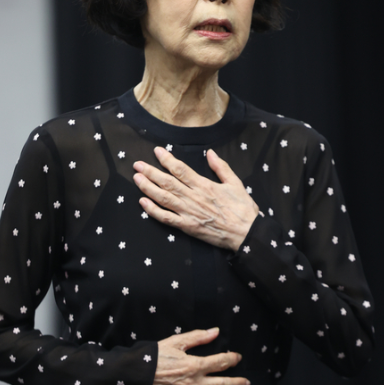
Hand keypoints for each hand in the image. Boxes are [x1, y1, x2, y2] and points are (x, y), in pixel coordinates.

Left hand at [133, 147, 258, 251]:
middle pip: (167, 182)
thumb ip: (221, 167)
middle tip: (137, 164)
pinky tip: (143, 203)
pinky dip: (153, 211)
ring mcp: (188, 212)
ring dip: (148, 188)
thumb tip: (210, 153)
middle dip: (150, 172)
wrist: (246, 233)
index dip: (167, 159)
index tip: (156, 151)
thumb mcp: (235, 183)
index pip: (180, 169)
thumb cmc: (242, 209)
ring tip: (136, 179)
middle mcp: (193, 197)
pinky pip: (166, 218)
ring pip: (164, 198)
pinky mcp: (187, 226)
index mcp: (204, 185)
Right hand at [151, 327, 249, 384]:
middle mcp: (195, 383)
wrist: (136, 376)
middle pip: (224, 384)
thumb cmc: (156, 357)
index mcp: (194, 365)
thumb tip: (216, 331)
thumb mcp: (176, 342)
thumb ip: (198, 337)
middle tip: (246, 382)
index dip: (233, 359)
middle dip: (239, 383)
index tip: (238, 358)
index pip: (221, 362)